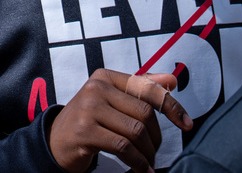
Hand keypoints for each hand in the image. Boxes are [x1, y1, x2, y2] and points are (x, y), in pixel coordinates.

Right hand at [47, 69, 192, 172]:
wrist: (55, 141)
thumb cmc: (88, 121)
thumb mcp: (112, 101)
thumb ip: (141, 89)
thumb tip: (172, 80)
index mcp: (106, 77)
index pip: (148, 88)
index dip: (172, 106)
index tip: (187, 124)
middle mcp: (96, 88)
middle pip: (144, 113)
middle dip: (156, 138)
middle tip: (154, 153)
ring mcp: (88, 108)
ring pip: (135, 131)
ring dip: (147, 154)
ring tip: (147, 164)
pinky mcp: (84, 130)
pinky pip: (123, 147)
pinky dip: (138, 162)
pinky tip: (141, 170)